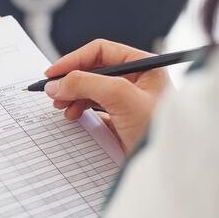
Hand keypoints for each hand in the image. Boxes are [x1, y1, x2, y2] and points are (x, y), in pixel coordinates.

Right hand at [45, 39, 171, 152]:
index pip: (101, 51)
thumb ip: (86, 84)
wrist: (165, 166)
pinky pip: (95, 108)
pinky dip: (80, 110)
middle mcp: (137, 79)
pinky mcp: (122, 119)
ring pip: (91, 89)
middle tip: (54, 93)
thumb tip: (57, 83)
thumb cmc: (156, 128)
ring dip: (73, 96)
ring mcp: (129, 100)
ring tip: (62, 107)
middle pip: (93, 70)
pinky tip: (74, 117)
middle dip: (71, 80)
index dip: (74, 60)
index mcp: (143, 65)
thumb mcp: (120, 97)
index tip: (52, 73)